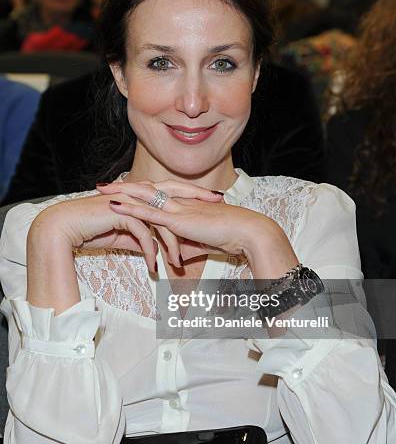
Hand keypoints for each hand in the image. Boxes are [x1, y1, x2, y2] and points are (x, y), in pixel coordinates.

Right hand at [30, 181, 222, 271]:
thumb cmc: (96, 228)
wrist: (69, 227)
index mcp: (143, 195)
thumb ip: (143, 237)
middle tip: (216, 212)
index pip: (175, 193)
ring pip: (160, 221)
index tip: (215, 203)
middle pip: (175, 197)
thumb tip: (155, 247)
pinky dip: (150, 252)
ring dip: (170, 244)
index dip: (195, 196)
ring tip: (178, 264)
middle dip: (197, 204)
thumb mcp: (126, 235)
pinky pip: (142, 234)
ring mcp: (131, 202)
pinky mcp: (121, 213)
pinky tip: (154, 267)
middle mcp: (139, 194)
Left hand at [100, 181, 297, 276]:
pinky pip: (150, 212)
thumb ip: (186, 249)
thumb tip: (175, 259)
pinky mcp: (179, 219)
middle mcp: (180, 201)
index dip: (137, 192)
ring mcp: (178, 208)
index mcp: (185, 204)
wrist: (245, 231)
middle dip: (123, 187)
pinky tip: (115, 205)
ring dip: (121, 193)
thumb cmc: (229, 237)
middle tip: (102, 184)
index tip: (119, 191)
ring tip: (101, 190)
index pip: (156, 195)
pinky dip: (130, 208)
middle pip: (145, 190)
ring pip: (143, 196)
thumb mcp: (201, 244)